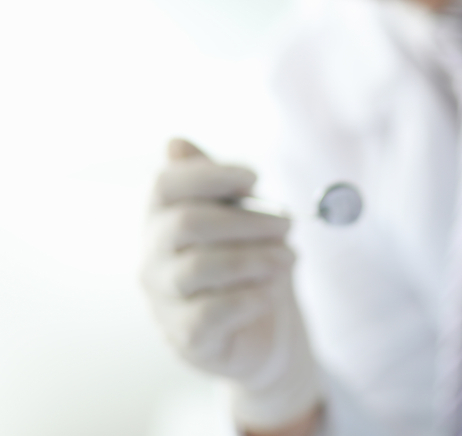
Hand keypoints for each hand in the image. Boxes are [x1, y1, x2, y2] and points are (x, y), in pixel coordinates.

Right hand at [142, 139, 321, 431]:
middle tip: (287, 223)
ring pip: (199, 266)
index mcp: (163, 220)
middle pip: (186, 222)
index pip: (166, 184)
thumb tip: (175, 142)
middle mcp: (152, 258)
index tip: (255, 178)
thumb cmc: (250, 265)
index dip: (211, 174)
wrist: (266, 332)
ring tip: (288, 258)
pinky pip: (212, 313)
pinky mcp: (185, 339)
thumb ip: (217, 185)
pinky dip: (250, 297)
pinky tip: (268, 293)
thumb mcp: (242, 220)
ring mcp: (163, 301)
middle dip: (245, 219)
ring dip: (256, 257)